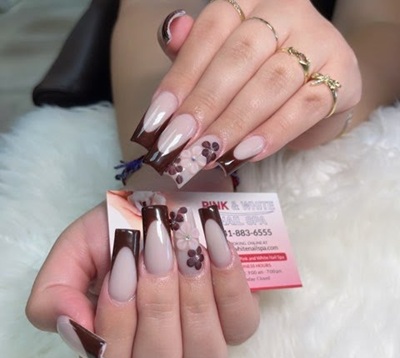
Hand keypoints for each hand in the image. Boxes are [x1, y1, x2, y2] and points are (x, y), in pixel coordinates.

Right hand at [25, 202, 258, 357]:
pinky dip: (228, 283)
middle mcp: (160, 351)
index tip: (122, 258)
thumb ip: (55, 289)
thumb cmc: (125, 224)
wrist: (169, 197)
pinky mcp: (237, 319)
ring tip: (186, 246)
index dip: (117, 318)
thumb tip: (70, 325)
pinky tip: (216, 245)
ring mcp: (203, 340)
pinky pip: (241, 323)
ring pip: (204, 354)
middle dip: (156, 301)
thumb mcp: (78, 247)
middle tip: (155, 247)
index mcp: (115, 341)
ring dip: (192, 296)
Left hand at [130, 0, 360, 187]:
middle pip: (241, 55)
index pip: (211, 30)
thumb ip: (195, 50)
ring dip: (235, 123)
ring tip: (207, 154)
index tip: (157, 119)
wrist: (320, 83)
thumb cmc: (261, 73)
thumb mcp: (224, 60)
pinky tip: (247, 153)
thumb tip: (169, 33)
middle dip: (205, 103)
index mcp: (250, 3)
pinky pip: (306, 106)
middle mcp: (286, 13)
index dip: (182, 75)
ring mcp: (319, 42)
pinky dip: (274, 132)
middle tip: (179, 143)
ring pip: (272, 82)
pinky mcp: (343, 77)